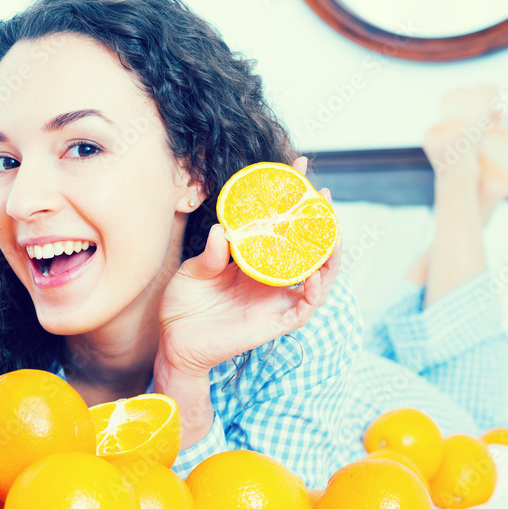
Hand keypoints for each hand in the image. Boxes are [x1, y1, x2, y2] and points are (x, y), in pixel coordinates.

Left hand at [158, 157, 341, 379]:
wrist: (174, 342)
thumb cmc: (183, 305)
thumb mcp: (194, 272)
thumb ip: (211, 254)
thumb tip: (222, 230)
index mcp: (252, 259)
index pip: (279, 224)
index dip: (290, 197)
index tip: (297, 166)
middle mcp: (270, 277)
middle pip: (306, 247)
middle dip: (319, 222)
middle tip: (322, 195)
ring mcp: (275, 300)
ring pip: (317, 276)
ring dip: (329, 255)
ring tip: (333, 233)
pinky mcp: (275, 323)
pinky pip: (304, 308)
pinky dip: (315, 292)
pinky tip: (316, 275)